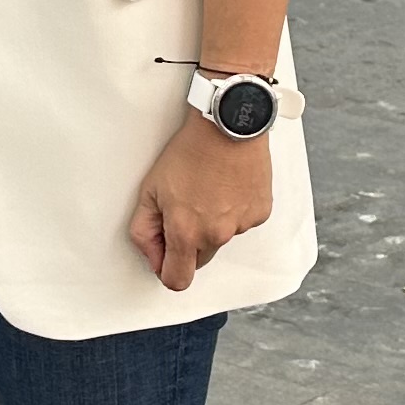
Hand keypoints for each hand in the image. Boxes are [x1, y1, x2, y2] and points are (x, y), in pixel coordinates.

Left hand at [129, 114, 272, 290]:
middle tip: (184, 209)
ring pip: (221, 237)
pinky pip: (242, 221)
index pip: (176, 280)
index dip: (166, 270)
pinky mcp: (259, 212)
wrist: (226, 125)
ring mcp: (241, 225)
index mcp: (186, 233)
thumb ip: (144, 231)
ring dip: (213, 222)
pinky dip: (234, 209)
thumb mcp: (150, 190)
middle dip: (189, 243)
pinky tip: (227, 185)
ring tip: (207, 188)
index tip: (165, 255)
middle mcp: (216, 235)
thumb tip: (152, 255)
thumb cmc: (189, 152)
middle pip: (199, 259)